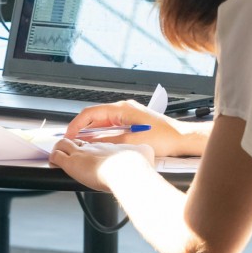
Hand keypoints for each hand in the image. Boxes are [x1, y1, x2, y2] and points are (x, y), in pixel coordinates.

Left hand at [48, 138, 154, 192]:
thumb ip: (143, 151)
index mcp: (110, 144)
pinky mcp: (72, 162)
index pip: (94, 140)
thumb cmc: (137, 165)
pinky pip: (56, 155)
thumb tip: (147, 152)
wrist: (129, 171)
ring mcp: (81, 153)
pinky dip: (53, 158)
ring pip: (63, 144)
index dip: (87, 144)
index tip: (86, 148)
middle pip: (77, 140)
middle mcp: (94, 146)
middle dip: (72, 144)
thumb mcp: (145, 152)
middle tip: (69, 151)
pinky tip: (53, 163)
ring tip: (58, 155)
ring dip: (60, 149)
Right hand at [63, 100, 203, 157]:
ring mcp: (129, 114)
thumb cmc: (164, 138)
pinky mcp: (133, 121)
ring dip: (91, 131)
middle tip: (71, 140)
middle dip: (81, 128)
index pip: (91, 113)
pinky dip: (102, 133)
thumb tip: (92, 144)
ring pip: (103, 121)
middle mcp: (124, 108)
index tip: (68, 134)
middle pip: (95, 116)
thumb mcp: (132, 142)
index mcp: (122, 109)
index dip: (77, 124)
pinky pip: (111, 125)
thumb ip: (109, 142)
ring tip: (81, 143)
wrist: (183, 138)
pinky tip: (99, 143)